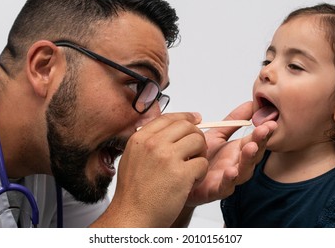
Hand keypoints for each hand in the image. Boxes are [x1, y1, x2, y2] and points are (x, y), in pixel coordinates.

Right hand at [97, 112, 208, 226]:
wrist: (132, 216)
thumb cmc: (133, 192)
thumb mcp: (133, 157)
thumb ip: (148, 141)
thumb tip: (168, 129)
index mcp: (141, 138)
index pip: (169, 117)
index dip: (186, 117)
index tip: (195, 119)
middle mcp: (153, 144)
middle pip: (187, 126)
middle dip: (196, 136)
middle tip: (196, 150)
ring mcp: (167, 157)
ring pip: (198, 141)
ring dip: (201, 154)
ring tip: (192, 167)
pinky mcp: (180, 174)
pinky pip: (202, 163)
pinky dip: (201, 173)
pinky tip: (191, 181)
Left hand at [185, 101, 276, 205]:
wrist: (182, 175)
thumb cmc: (201, 158)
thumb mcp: (217, 134)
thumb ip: (233, 121)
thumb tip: (251, 104)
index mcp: (238, 151)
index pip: (255, 140)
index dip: (263, 132)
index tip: (270, 122)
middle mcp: (236, 164)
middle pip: (253, 155)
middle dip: (260, 142)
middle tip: (264, 130)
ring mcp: (227, 178)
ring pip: (243, 172)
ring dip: (248, 160)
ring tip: (250, 147)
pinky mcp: (214, 190)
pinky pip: (224, 187)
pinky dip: (229, 180)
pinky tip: (231, 171)